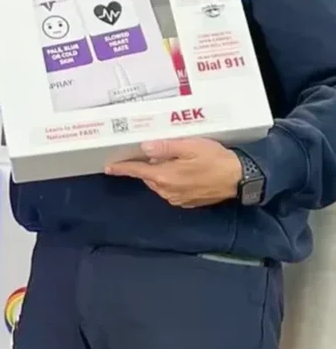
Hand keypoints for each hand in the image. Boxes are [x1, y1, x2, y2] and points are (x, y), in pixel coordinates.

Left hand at [105, 138, 242, 207]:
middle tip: (151, 152)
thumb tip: (144, 148)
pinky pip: (171, 190)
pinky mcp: (187, 202)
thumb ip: (165, 147)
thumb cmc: (215, 159)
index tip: (108, 167)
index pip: (136, 171)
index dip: (122, 168)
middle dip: (145, 166)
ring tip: (172, 160)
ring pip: (159, 183)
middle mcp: (167, 191)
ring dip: (160, 173)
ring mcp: (177, 198)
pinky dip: (171, 180)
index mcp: (164, 176)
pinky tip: (182, 171)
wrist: (240, 178)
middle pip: (148, 176)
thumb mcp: (190, 146)